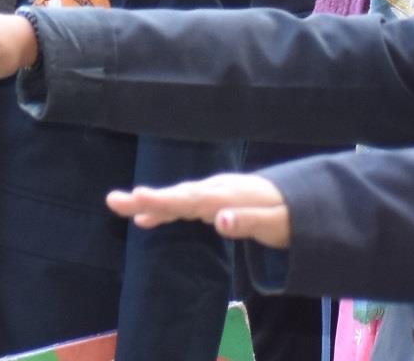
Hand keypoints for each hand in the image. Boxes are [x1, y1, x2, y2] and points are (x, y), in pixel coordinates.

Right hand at [105, 172, 290, 245]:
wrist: (299, 202)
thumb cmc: (289, 216)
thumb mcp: (277, 223)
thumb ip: (248, 220)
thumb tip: (216, 219)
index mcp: (229, 195)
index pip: (192, 198)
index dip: (164, 199)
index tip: (138, 197)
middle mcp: (215, 190)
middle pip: (177, 195)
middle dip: (146, 199)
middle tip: (114, 201)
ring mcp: (212, 194)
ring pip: (177, 198)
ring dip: (149, 202)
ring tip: (120, 205)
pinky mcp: (211, 201)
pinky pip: (183, 205)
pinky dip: (163, 209)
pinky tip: (144, 220)